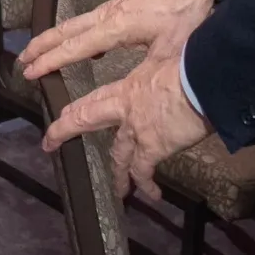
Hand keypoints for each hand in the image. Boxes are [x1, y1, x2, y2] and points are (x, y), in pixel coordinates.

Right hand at [21, 0, 224, 81]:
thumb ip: (151, 69)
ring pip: (75, 23)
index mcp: (114, 28)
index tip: (29, 72)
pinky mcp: (123, 3)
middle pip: (65, 31)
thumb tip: (139, 91)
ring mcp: (113, 7)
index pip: (73, 48)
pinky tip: (88, 44)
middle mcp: (107, 15)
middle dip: (41, 46)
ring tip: (40, 50)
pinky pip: (90, 20)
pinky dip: (75, 32)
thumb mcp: (171, 48)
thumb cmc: (184, 8)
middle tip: (21, 59)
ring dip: (55, 37)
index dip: (50, 62)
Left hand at [38, 44, 209, 202]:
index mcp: (130, 87)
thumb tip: (175, 67)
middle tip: (51, 142)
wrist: (203, 80)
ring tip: (119, 190)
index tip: (63, 115)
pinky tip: (153, 195)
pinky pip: (143, 171)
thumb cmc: (189, 62)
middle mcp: (126, 109)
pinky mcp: (152, 147)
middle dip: (66, 130)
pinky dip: (146, 184)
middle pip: (87, 120)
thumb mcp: (167, 59)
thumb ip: (164, 68)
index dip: (78, 107)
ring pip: (118, 155)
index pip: (96, 98)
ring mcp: (136, 130)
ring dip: (118, 174)